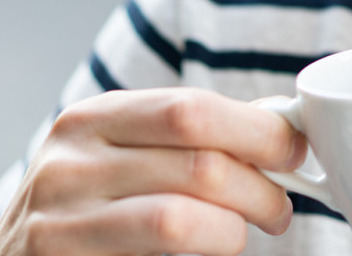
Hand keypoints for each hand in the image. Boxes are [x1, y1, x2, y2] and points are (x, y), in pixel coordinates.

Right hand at [0, 88, 306, 255]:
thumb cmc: (84, 214)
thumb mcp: (114, 160)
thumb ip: (178, 143)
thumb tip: (277, 135)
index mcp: (92, 119)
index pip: (191, 109)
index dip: (258, 131)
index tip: (293, 150)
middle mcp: (70, 162)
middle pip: (198, 163)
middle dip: (260, 187)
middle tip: (279, 209)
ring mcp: (59, 221)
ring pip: (180, 220)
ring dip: (235, 232)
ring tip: (245, 235)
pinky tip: (204, 254)